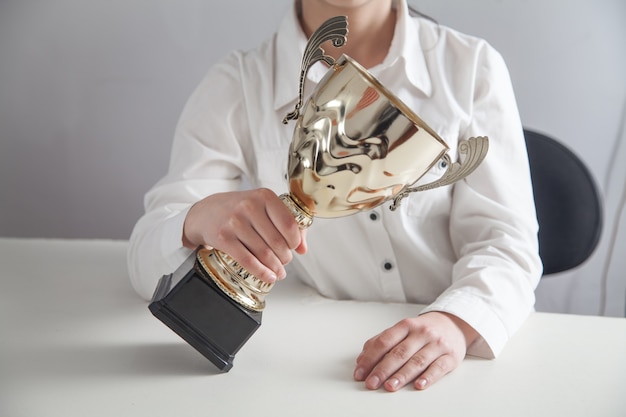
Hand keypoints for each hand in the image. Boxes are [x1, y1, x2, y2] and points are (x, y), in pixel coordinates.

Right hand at [182, 188, 306, 283]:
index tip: (294, 247)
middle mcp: (249, 206)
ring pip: (264, 253)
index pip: (289, 223)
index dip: (295, 241)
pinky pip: (248, 260)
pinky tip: (268, 276)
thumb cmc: (238, 209)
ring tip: (278, 271)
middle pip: (277, 241)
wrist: (205, 213)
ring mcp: (235, 222)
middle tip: (285, 262)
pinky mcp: (223, 238)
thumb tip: (303, 248)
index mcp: (264, 196)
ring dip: (275, 267)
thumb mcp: (262, 206)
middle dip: (285, 257)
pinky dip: (261, 272)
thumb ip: (286, 223)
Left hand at [354, 311, 477, 390]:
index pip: (384, 342)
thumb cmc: (422, 330)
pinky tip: (419, 385)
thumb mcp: (402, 330)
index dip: (370, 358)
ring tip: (390, 386)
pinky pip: (439, 368)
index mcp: (406, 325)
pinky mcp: (451, 356)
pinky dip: (428, 377)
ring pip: (417, 361)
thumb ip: (381, 342)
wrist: (453, 324)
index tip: (360, 373)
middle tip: (371, 383)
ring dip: (402, 375)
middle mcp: (421, 333)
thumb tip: (361, 359)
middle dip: (383, 370)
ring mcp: (437, 344)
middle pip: (399, 353)